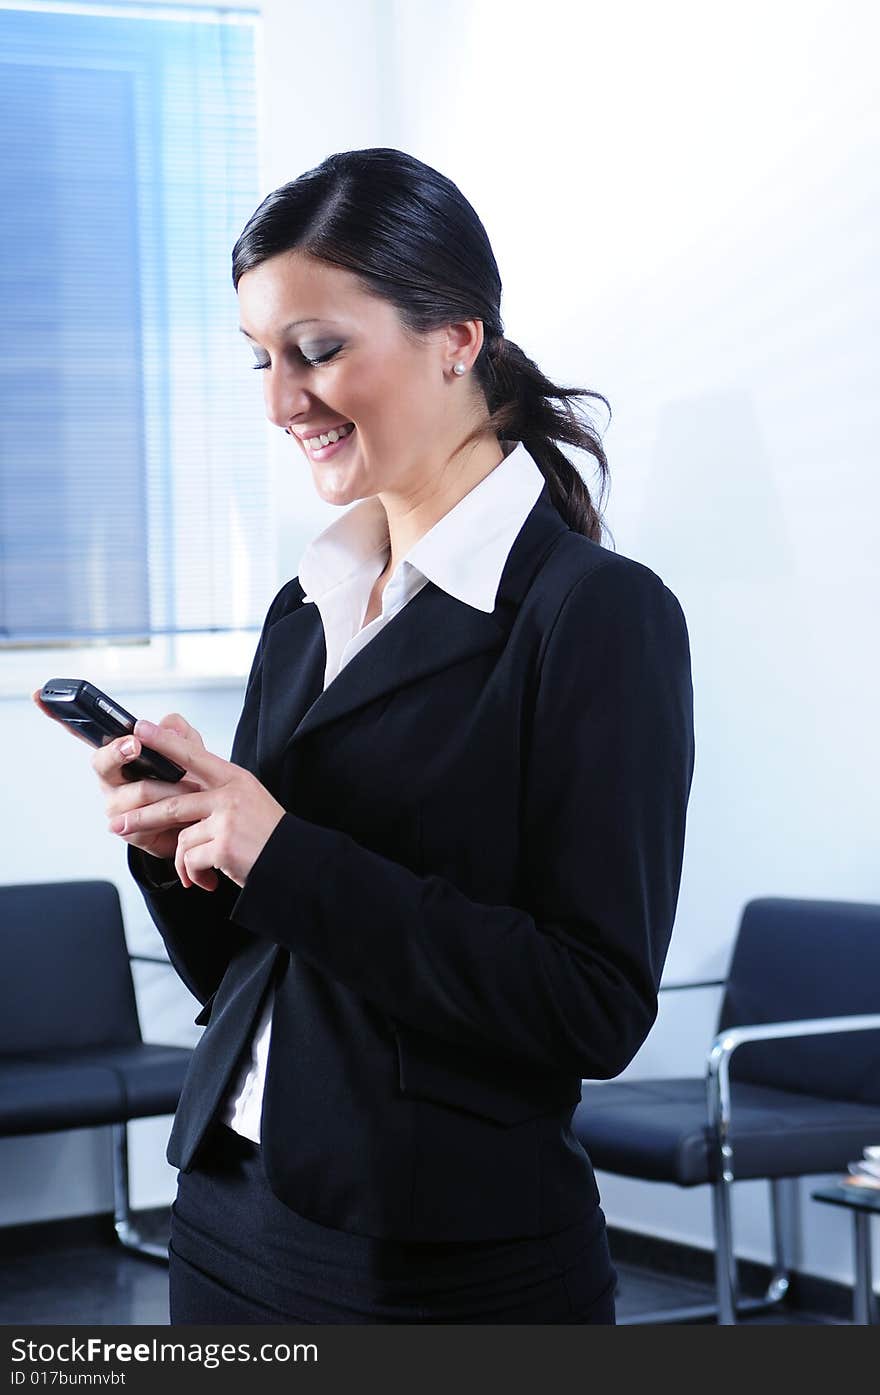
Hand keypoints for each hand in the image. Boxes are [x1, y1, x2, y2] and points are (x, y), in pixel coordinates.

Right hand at [31, 690, 204, 866]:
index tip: (40, 694)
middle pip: (102, 761)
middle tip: (134, 745)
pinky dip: (173, 809)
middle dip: (117, 752)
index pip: (86, 732)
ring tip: (194, 784)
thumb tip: (164, 725)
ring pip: (137, 791)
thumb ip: (179, 734)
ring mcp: (116, 806)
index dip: (60, 715)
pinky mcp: (129, 831)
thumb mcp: (189, 751)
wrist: (201, 823)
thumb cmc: (188, 782)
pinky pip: (148, 817)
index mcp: (118, 753)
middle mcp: (110, 778)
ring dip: (170, 786)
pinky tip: (185, 810)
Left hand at [105, 718, 285, 891]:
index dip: (164, 741)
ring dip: (179, 861)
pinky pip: (190, 860)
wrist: (295, 861)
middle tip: (117, 824)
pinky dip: (194, 875)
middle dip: (140, 816)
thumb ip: (216, 793)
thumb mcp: (247, 801)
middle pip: (172, 801)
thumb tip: (178, 796)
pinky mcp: (223, 845)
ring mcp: (226, 818)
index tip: (139, 729)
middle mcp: (229, 793)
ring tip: (183, 872)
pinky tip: (207, 881)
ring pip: (181, 836)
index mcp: (234, 778)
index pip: (193, 754)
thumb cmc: (268, 835)